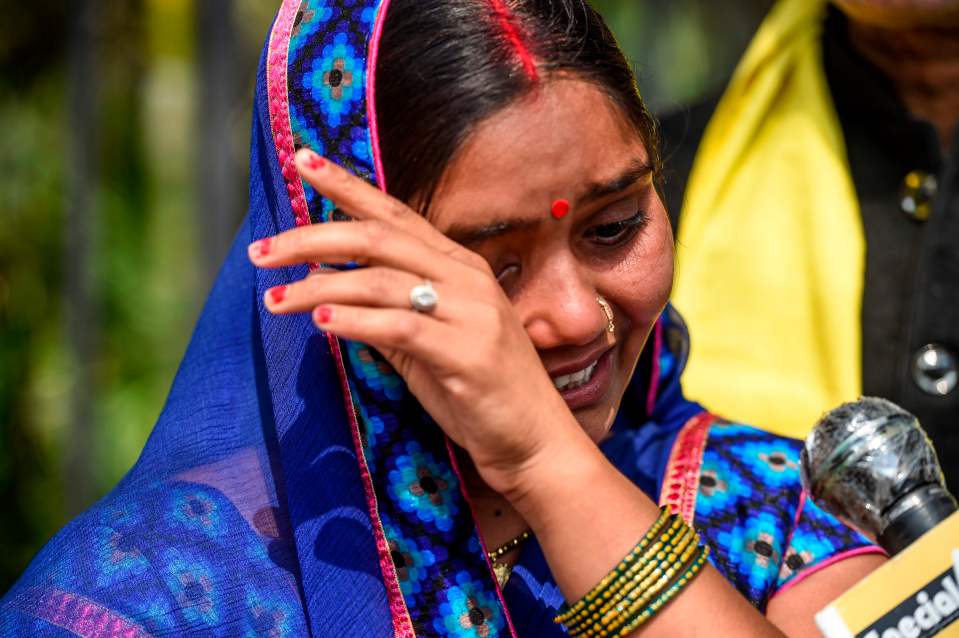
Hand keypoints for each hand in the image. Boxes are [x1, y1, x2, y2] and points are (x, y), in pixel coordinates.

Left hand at [249, 150, 581, 495]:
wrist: (534, 442)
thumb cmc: (478, 393)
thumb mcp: (426, 346)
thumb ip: (386, 314)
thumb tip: (328, 296)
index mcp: (458, 266)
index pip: (394, 213)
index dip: (346, 186)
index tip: (300, 160)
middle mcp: (466, 277)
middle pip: (378, 237)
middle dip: (312, 238)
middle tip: (260, 251)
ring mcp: (471, 311)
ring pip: (381, 279)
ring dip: (319, 286)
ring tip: (273, 298)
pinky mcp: (467, 351)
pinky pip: (400, 326)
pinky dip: (356, 320)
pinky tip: (320, 321)